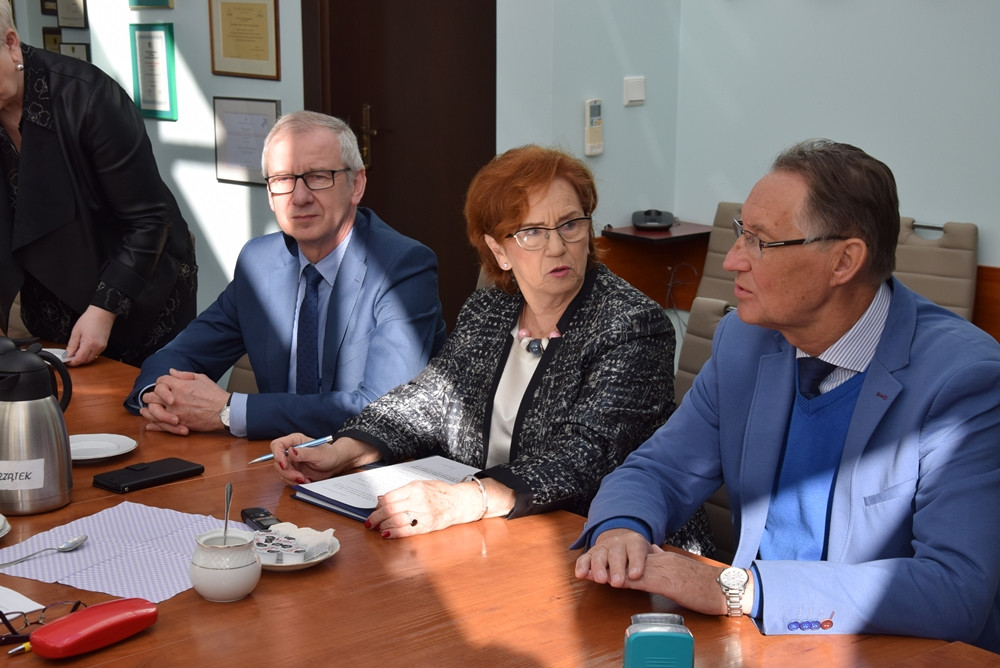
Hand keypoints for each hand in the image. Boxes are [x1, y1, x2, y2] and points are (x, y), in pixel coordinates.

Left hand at [64, 305, 114, 365]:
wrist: (102, 313)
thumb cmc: (90, 319)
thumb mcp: (76, 332)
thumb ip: (71, 345)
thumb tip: (67, 354)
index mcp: (89, 344)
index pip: (79, 359)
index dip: (71, 362)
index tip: (66, 361)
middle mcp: (97, 348)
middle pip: (85, 361)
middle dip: (76, 361)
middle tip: (69, 356)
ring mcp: (101, 348)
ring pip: (90, 359)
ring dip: (83, 358)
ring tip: (76, 351)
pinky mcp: (104, 346)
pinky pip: (95, 354)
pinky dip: (88, 354)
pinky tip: (84, 348)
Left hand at [138, 368, 228, 433]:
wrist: (224, 411)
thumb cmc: (216, 395)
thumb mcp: (202, 378)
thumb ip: (184, 375)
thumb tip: (172, 371)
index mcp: (180, 385)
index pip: (161, 381)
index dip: (161, 383)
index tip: (163, 386)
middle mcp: (174, 398)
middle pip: (151, 396)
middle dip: (151, 396)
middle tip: (154, 399)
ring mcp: (175, 412)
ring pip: (151, 411)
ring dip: (148, 411)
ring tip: (148, 411)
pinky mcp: (179, 424)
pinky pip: (160, 425)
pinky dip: (153, 425)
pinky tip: (151, 424)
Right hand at [271, 435, 378, 485]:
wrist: (336, 463)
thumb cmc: (330, 454)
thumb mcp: (318, 454)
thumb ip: (304, 453)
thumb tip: (290, 451)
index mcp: (295, 441)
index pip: (277, 445)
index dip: (277, 454)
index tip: (284, 464)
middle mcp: (291, 450)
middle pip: (277, 461)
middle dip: (287, 471)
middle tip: (299, 477)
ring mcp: (291, 461)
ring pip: (281, 472)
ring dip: (291, 478)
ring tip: (305, 479)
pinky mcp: (294, 471)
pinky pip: (287, 478)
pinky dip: (294, 482)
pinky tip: (306, 480)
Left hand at [365, 478, 487, 537]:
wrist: (458, 501)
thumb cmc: (440, 492)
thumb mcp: (420, 485)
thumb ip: (401, 492)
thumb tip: (382, 499)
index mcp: (415, 488)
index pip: (390, 497)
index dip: (378, 505)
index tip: (374, 510)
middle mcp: (418, 500)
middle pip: (390, 509)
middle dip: (376, 517)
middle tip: (370, 522)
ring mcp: (423, 514)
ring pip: (396, 520)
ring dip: (383, 526)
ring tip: (378, 528)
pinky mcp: (427, 526)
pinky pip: (406, 531)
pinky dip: (394, 533)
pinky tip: (387, 534)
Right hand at [575, 528, 651, 586]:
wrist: (621, 540)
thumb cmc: (637, 554)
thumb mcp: (649, 555)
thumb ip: (656, 559)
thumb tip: (665, 563)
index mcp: (634, 542)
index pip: (636, 551)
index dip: (636, 562)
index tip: (635, 575)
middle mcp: (617, 542)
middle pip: (616, 554)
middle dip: (617, 568)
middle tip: (618, 582)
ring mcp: (603, 547)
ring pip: (599, 555)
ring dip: (599, 568)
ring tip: (601, 580)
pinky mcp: (591, 554)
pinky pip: (584, 558)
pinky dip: (582, 566)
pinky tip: (581, 574)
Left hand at [576, 531, 746, 615]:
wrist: (726, 587)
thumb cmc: (708, 584)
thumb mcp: (684, 572)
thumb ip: (668, 564)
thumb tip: (654, 557)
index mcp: (665, 559)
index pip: (636, 555)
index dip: (617, 557)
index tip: (600, 558)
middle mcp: (662, 560)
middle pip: (629, 558)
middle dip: (609, 561)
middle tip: (589, 564)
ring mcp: (665, 569)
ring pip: (632, 567)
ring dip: (613, 570)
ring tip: (594, 573)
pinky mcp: (669, 582)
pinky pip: (644, 579)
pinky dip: (627, 580)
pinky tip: (614, 582)